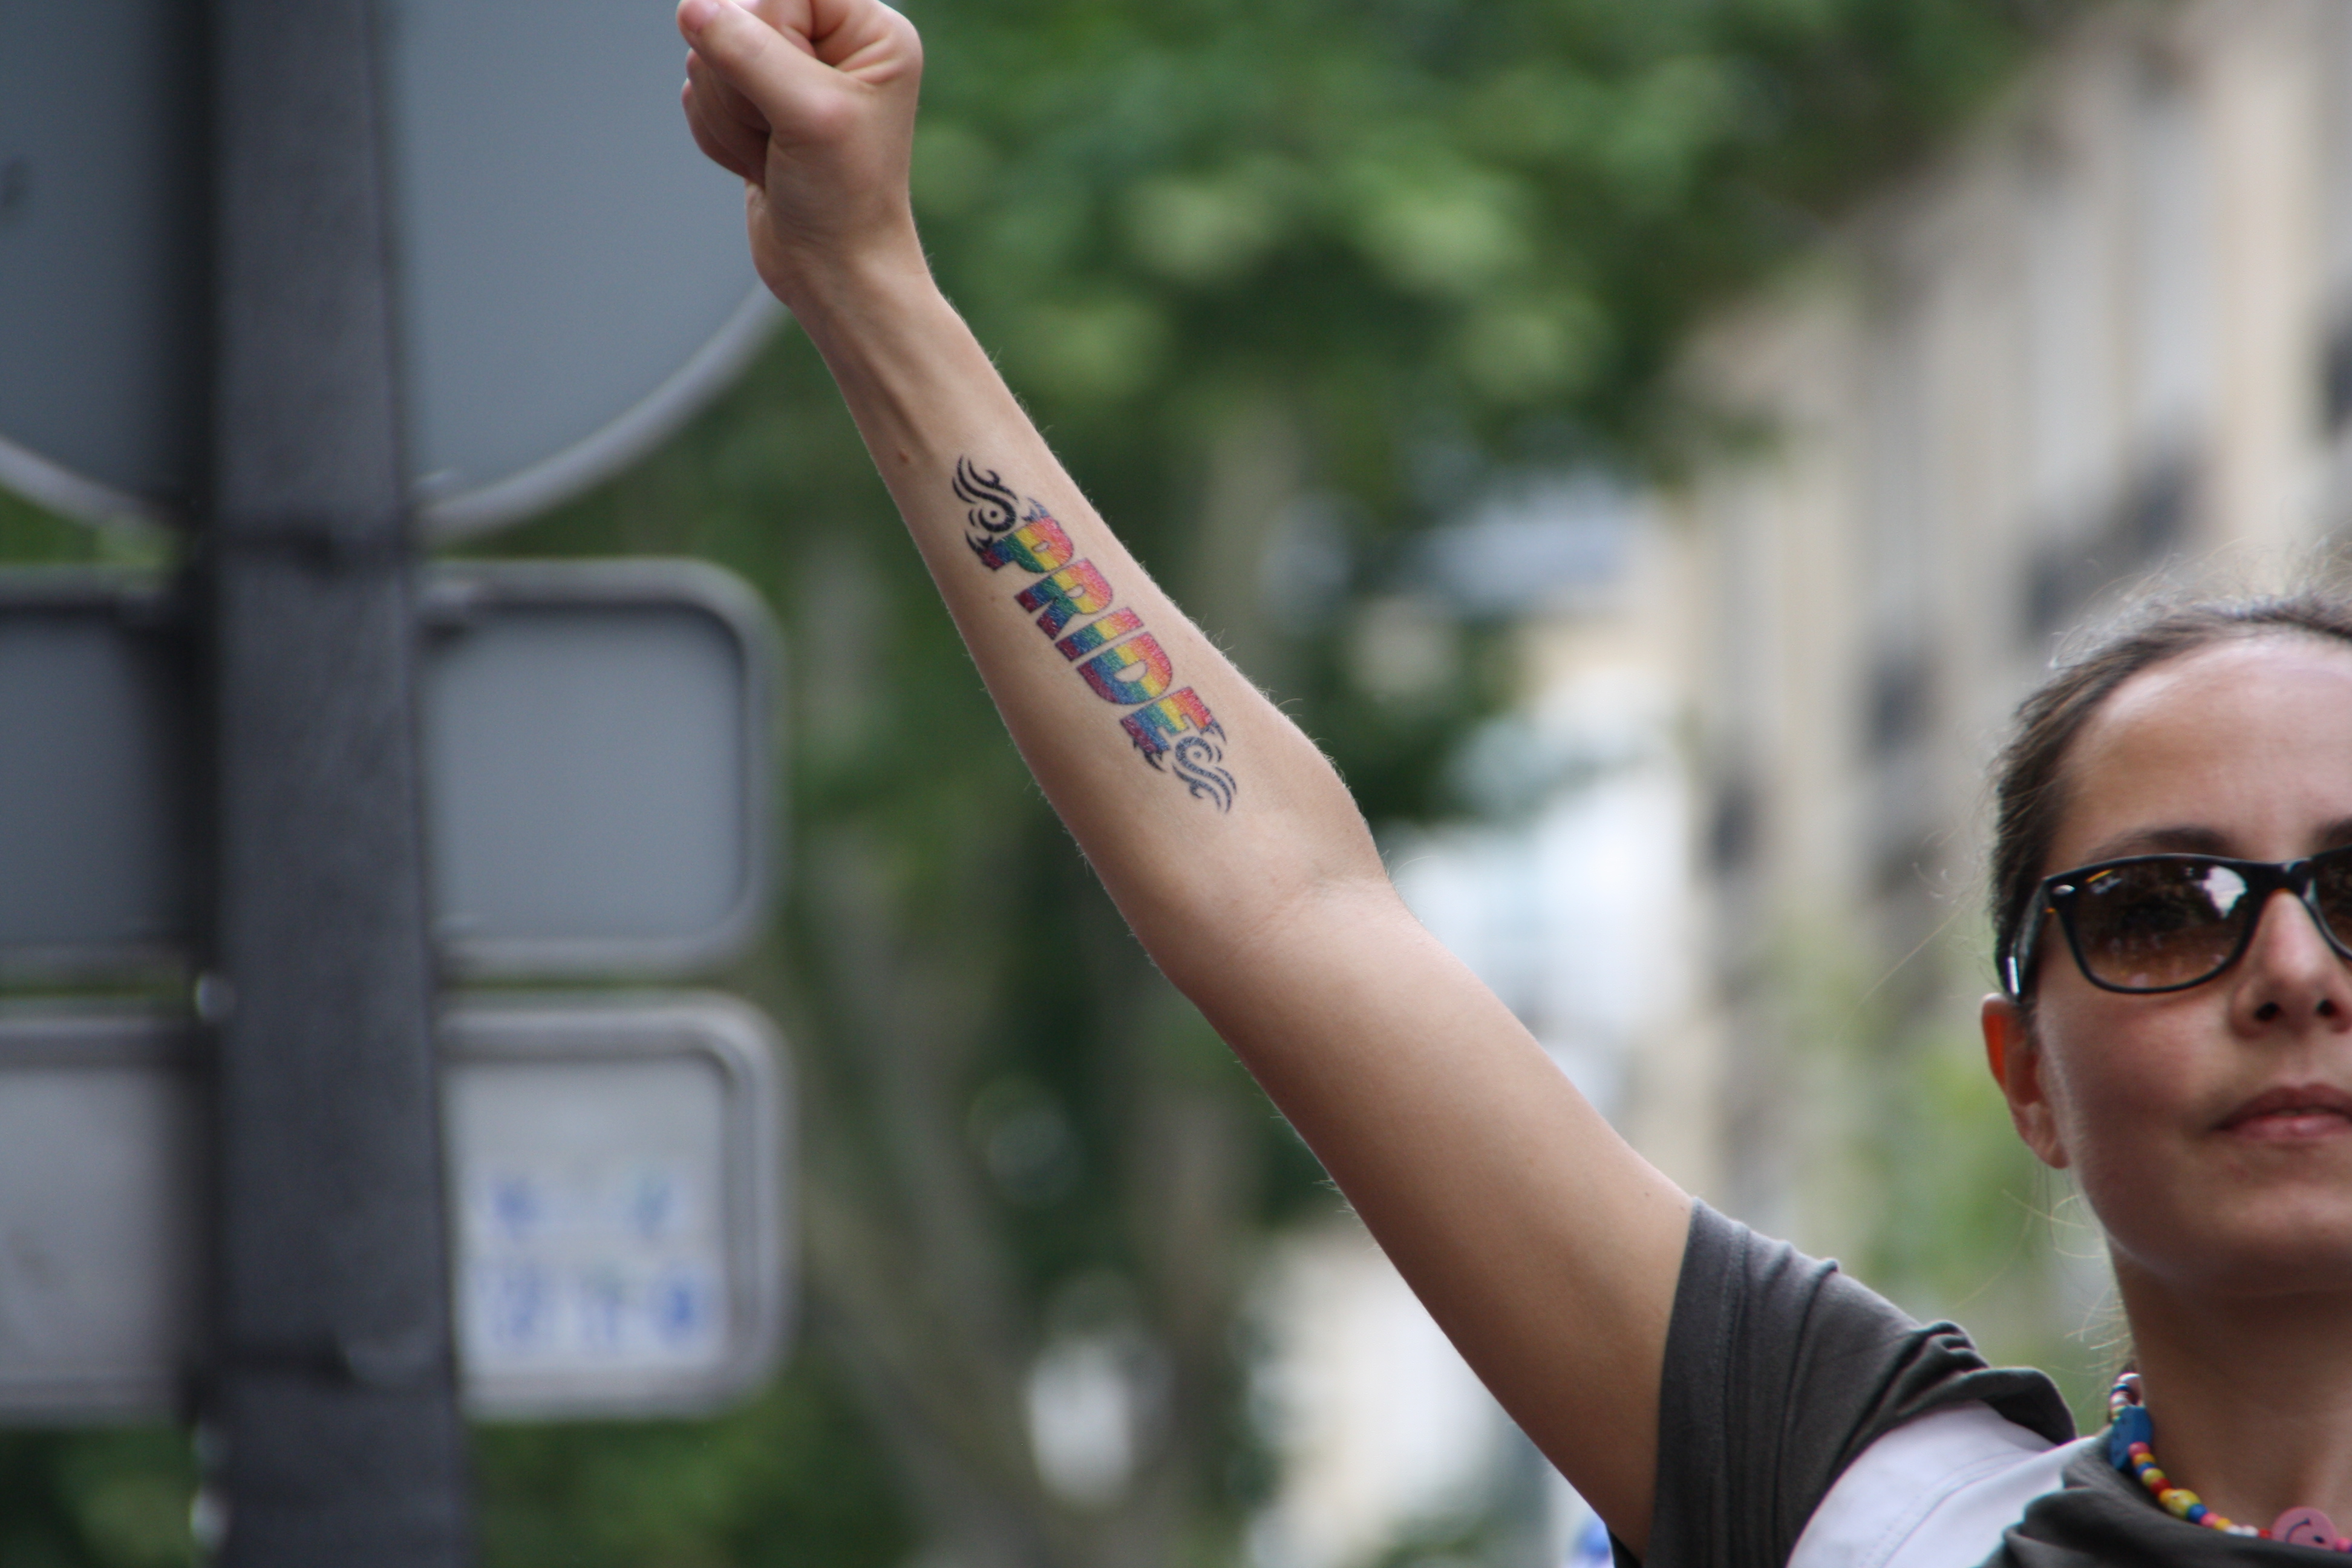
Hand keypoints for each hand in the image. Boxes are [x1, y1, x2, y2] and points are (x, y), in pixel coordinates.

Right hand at [676, 0, 925, 308]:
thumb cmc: (846, 200)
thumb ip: (749, 52)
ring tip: (774, 151)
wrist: (834, 272)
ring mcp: (788, 73)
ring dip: (730, 113)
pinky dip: (718, 132)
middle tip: (779, 128)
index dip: (765, 23)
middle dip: (742, 79)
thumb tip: (694, 8)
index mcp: (869, 30)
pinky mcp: (753, 105)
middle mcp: (831, 43)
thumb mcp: (808, 115)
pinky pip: (699, 90)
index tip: (782, 82)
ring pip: (709, 52)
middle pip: (738, 10)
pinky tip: (758, 162)